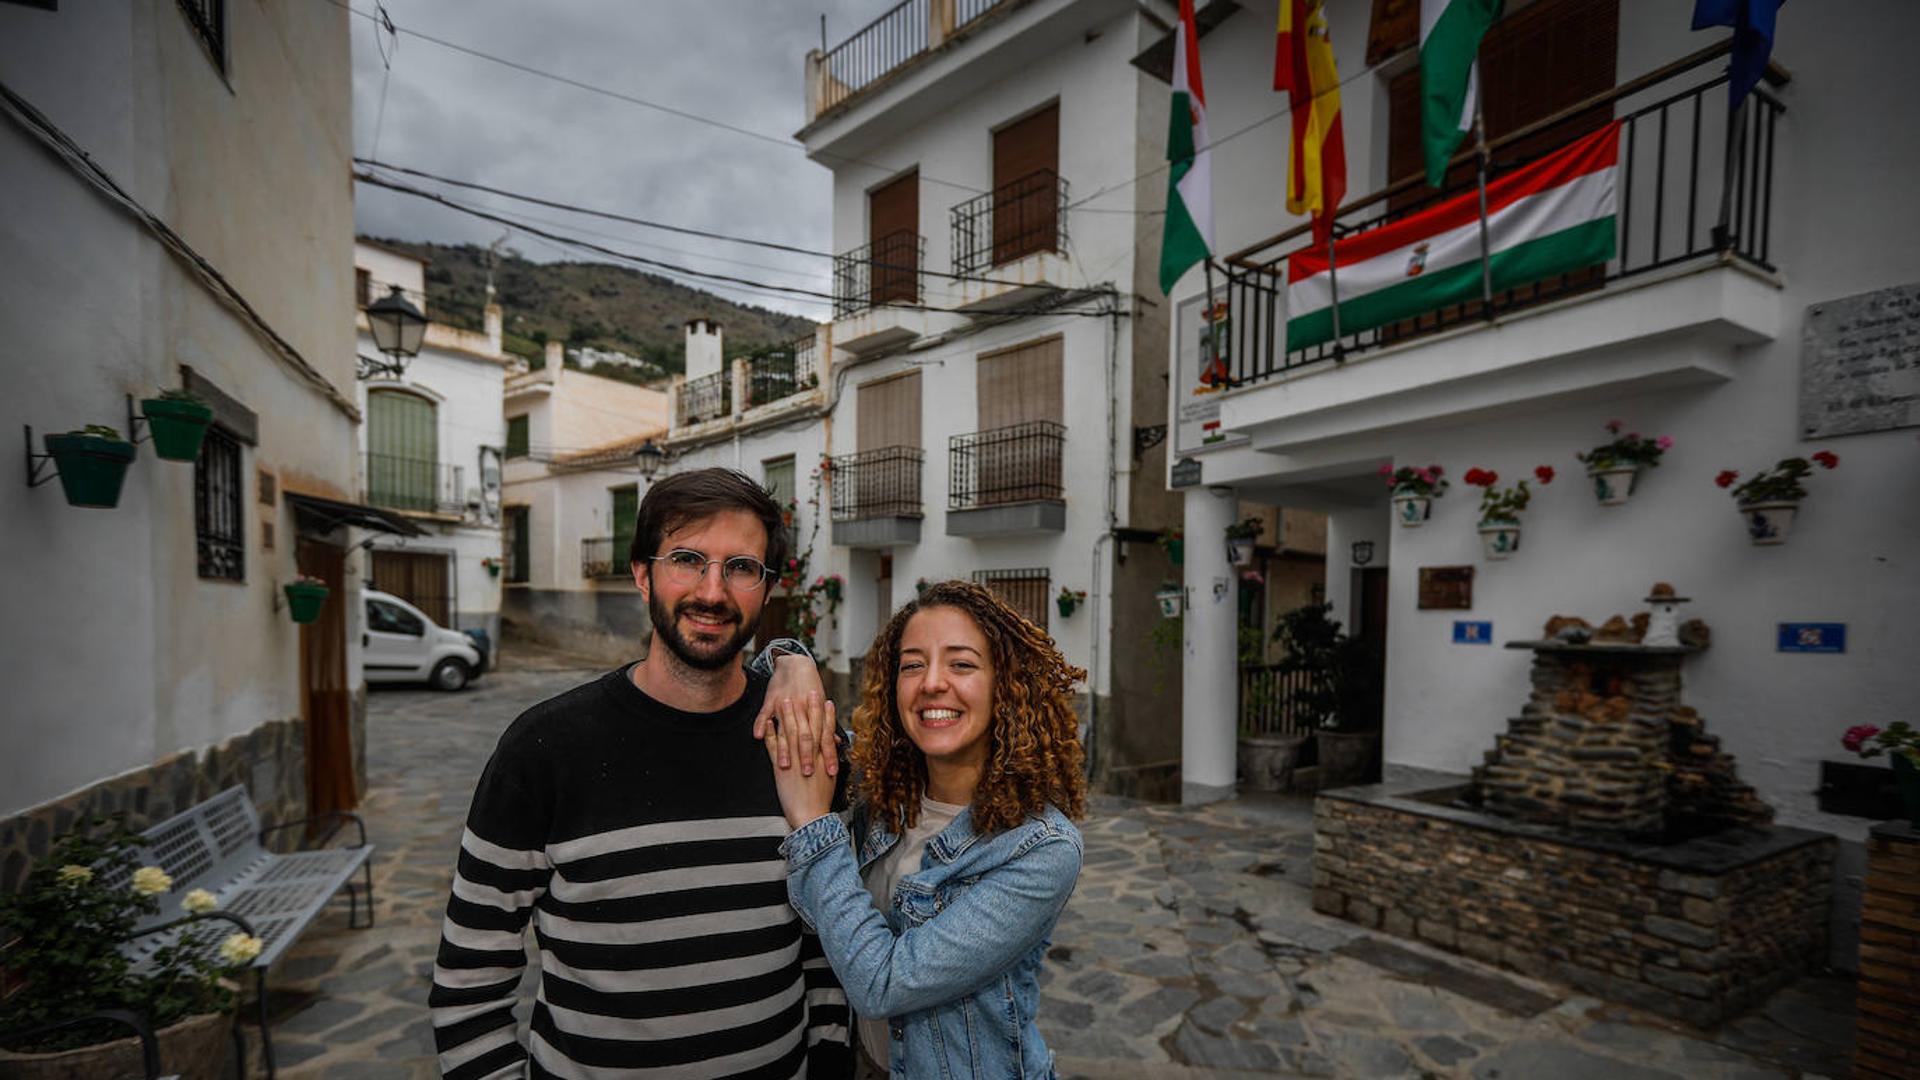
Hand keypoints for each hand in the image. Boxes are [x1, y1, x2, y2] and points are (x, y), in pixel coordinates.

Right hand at [754, 654, 836, 778]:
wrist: (796, 664)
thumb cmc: (809, 688)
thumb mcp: (820, 707)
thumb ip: (827, 727)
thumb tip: (838, 743)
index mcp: (816, 713)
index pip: (824, 738)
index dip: (829, 755)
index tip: (831, 772)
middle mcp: (803, 710)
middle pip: (806, 737)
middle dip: (807, 757)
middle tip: (809, 774)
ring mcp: (786, 705)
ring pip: (786, 730)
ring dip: (785, 749)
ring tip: (785, 765)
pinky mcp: (771, 700)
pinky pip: (764, 713)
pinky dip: (761, 724)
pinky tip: (758, 736)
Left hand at [763, 695, 837, 829]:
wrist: (810, 817)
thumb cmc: (821, 801)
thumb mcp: (829, 780)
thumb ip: (828, 762)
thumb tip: (833, 750)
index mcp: (823, 758)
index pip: (825, 732)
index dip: (826, 716)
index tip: (826, 701)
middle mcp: (810, 756)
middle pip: (809, 726)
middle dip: (809, 708)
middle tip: (809, 691)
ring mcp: (794, 760)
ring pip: (791, 732)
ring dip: (788, 716)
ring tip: (786, 700)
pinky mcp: (780, 768)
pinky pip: (773, 747)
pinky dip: (770, 733)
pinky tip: (769, 723)